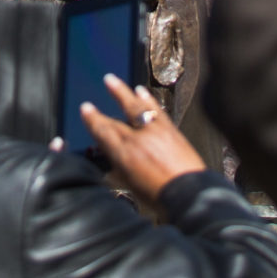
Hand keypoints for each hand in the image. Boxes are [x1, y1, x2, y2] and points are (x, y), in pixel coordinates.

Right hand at [80, 73, 201, 208]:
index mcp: (125, 155)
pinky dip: (148, 99)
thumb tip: (110, 162)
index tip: (85, 109)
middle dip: (103, 108)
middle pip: (116, 120)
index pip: (104, 132)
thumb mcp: (132, 186)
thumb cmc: (161, 197)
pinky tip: (142, 91)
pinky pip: (156, 110)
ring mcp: (155, 132)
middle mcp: (138, 139)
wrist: (190, 194)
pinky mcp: (171, 130)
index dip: (92, 120)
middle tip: (95, 94)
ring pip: (135, 107)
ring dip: (122, 92)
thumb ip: (119, 170)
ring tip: (112, 81)